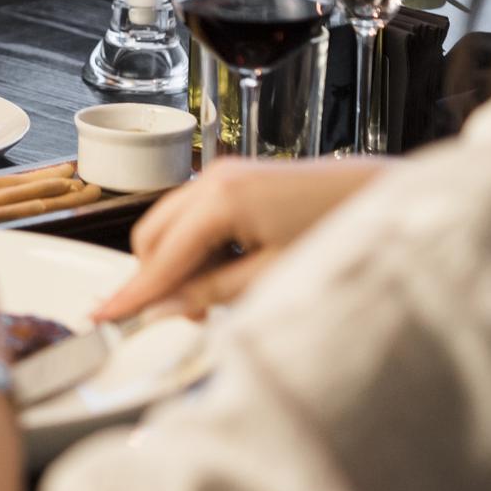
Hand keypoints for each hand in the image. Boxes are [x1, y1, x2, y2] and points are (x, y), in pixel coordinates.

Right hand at [93, 156, 389, 321]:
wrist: (388, 198)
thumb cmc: (343, 232)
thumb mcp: (275, 276)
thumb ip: (213, 293)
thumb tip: (167, 308)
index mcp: (222, 198)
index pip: (161, 256)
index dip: (133, 293)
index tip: (102, 317)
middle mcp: (215, 177)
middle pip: (152, 234)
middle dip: (159, 276)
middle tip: (190, 314)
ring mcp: (225, 173)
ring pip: (170, 224)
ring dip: (179, 261)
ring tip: (221, 293)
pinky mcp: (238, 178)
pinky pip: (194, 215)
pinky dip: (199, 245)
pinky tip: (232, 267)